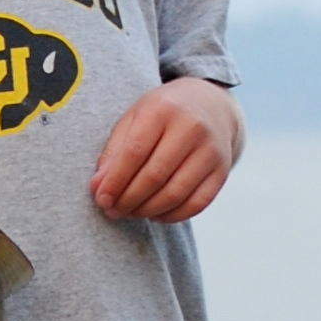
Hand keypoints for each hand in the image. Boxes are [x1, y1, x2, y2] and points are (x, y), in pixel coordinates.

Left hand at [90, 78, 242, 223]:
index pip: (134, 153)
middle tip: (113, 211)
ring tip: (131, 213)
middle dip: (129, 200)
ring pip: (176, 193)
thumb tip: (98, 187)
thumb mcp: (135, 118)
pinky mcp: (222, 169)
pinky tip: (156, 215)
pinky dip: (173, 216)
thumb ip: (114, 151)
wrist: (211, 104)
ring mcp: (211, 150)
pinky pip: (198, 203)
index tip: (102, 200)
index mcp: (162, 110)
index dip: (115, 181)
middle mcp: (191, 127)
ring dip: (148, 210)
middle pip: (155, 176)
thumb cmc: (163, 113)